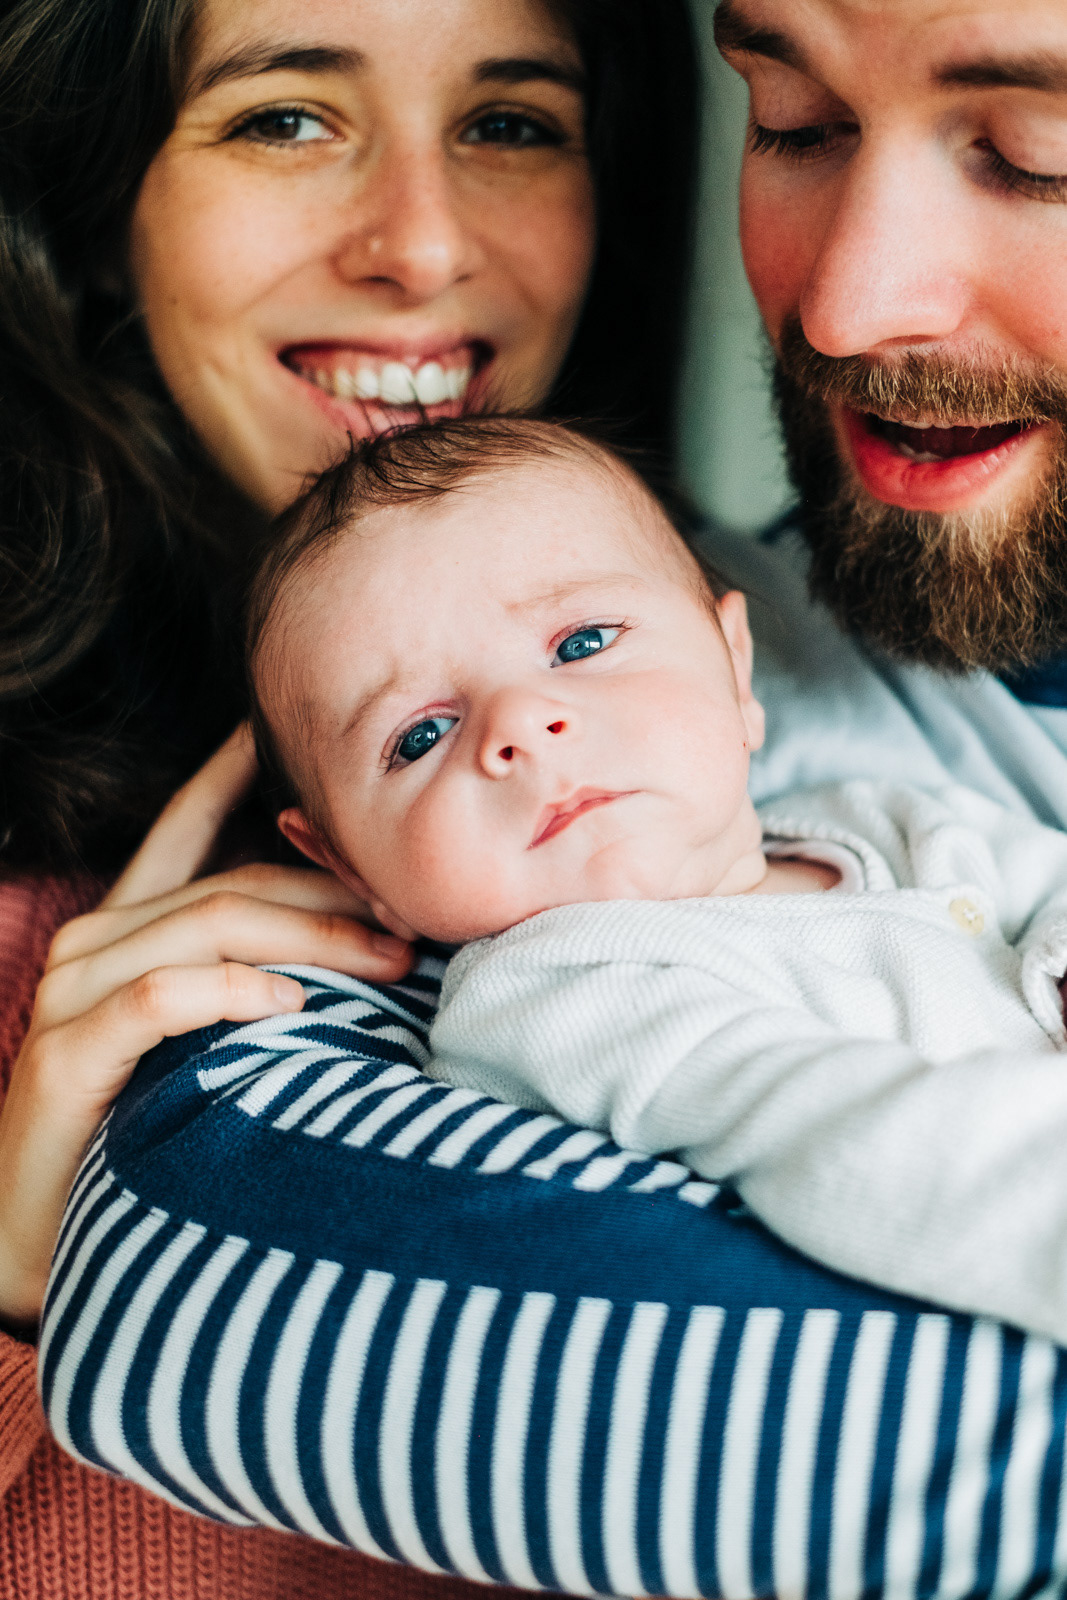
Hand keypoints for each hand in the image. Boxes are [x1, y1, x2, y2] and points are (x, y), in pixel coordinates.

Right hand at [0, 727, 411, 1324]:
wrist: (31, 1240)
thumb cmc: (132, 1136)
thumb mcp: (198, 1044)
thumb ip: (253, 984)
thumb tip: (369, 952)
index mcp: (124, 932)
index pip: (184, 830)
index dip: (231, 775)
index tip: (287, 732)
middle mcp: (93, 945)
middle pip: (234, 886)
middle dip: (334, 893)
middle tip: (415, 913)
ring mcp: (73, 993)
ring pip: (211, 926)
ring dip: (313, 936)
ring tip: (392, 955)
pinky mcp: (66, 1051)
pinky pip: (165, 998)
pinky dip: (236, 991)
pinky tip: (295, 1004)